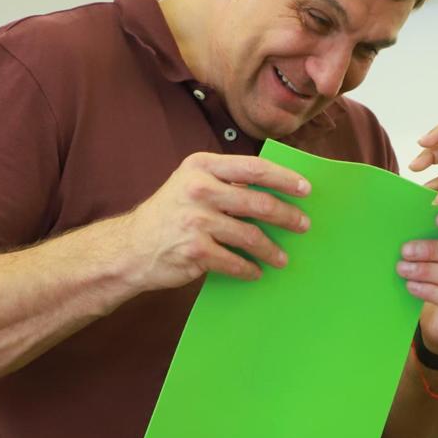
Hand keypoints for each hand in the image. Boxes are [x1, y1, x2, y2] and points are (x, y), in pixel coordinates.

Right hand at [118, 153, 311, 291]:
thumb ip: (225, 182)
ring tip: (282, 257)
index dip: (284, 179)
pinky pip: (235, 261)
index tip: (306, 189)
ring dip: (272, 249)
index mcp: (201, 166)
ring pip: (250, 236)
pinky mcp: (195, 251)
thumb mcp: (191, 184)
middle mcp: (198, 190)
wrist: (130, 248)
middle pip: (257, 202)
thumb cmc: (169, 214)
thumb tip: (275, 189)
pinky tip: (256, 271)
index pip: (253, 168)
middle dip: (286, 216)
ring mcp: (196, 221)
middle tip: (303, 225)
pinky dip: (250, 269)